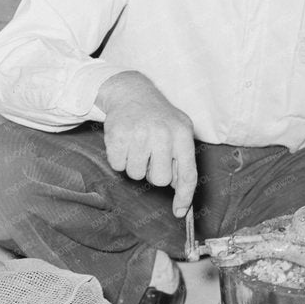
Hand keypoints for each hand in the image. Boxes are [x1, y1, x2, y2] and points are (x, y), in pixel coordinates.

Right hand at [95, 71, 197, 216]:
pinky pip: (117, 165)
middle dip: (153, 173)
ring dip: (135, 165)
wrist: (131, 92)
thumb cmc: (158, 117)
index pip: (187, 174)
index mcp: (182, 134)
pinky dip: (119, 159)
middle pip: (159, 180)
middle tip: (150, 155)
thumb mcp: (179, 130)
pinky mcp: (117, 135)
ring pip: (136, 175)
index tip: (179, 212)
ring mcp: (138, 134)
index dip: (184, 197)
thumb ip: (182, 158)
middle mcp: (162, 133)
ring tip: (137, 145)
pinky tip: (124, 143)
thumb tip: (177, 188)